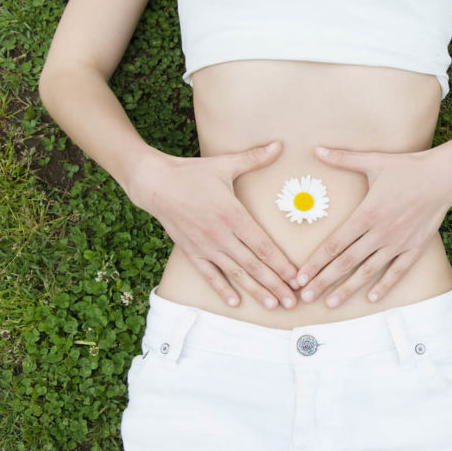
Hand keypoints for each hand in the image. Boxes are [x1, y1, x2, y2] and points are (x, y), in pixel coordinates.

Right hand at [126, 141, 300, 309]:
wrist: (154, 184)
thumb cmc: (193, 173)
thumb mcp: (225, 164)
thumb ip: (255, 158)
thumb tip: (280, 145)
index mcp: (233, 215)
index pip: (262, 245)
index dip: (281, 264)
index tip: (296, 278)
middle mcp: (221, 235)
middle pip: (253, 265)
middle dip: (275, 285)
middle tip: (292, 302)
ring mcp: (205, 246)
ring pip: (235, 273)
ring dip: (255, 291)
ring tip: (272, 305)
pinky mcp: (191, 251)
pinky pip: (209, 274)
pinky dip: (221, 289)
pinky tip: (235, 302)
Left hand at [296, 145, 451, 306]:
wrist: (443, 177)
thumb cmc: (407, 168)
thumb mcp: (373, 161)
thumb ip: (343, 159)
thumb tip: (316, 149)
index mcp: (367, 214)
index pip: (335, 244)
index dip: (315, 262)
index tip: (300, 276)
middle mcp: (380, 232)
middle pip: (346, 262)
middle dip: (323, 280)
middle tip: (305, 296)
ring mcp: (398, 242)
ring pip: (368, 271)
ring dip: (348, 288)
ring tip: (331, 303)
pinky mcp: (415, 247)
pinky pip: (397, 271)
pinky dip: (385, 285)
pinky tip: (372, 298)